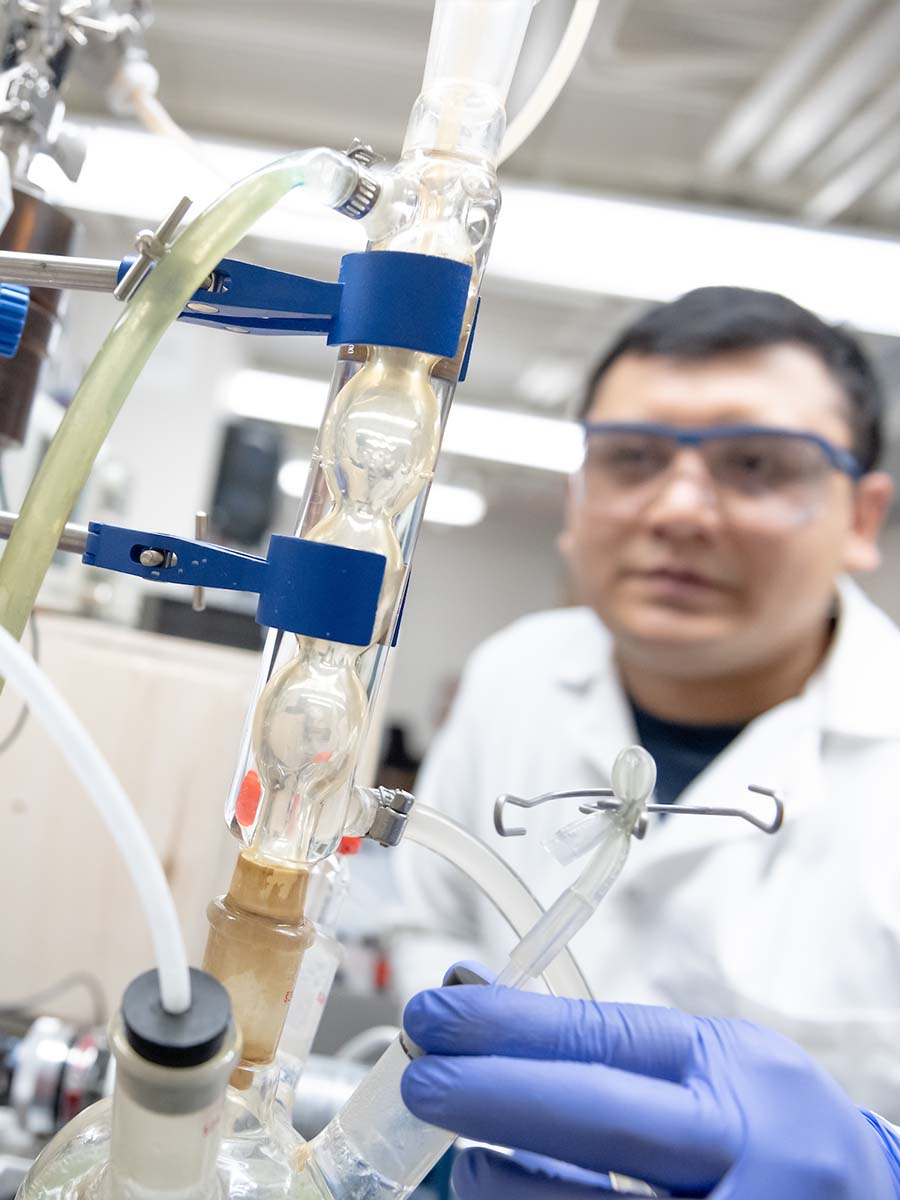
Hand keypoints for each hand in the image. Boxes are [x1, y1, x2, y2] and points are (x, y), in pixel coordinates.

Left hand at [401, 984, 899, 1198]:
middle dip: (497, 1095)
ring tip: (465, 1167)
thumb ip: (615, 1046)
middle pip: (603, 1123)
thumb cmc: (774, 1131)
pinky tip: (509, 1198)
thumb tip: (490, 1007)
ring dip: (508, 1187)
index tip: (438, 1016)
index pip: (608, 1041)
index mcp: (733, 1081)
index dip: (512, 1026)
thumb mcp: (715, 1065)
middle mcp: (740, 1158)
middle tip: (419, 1079)